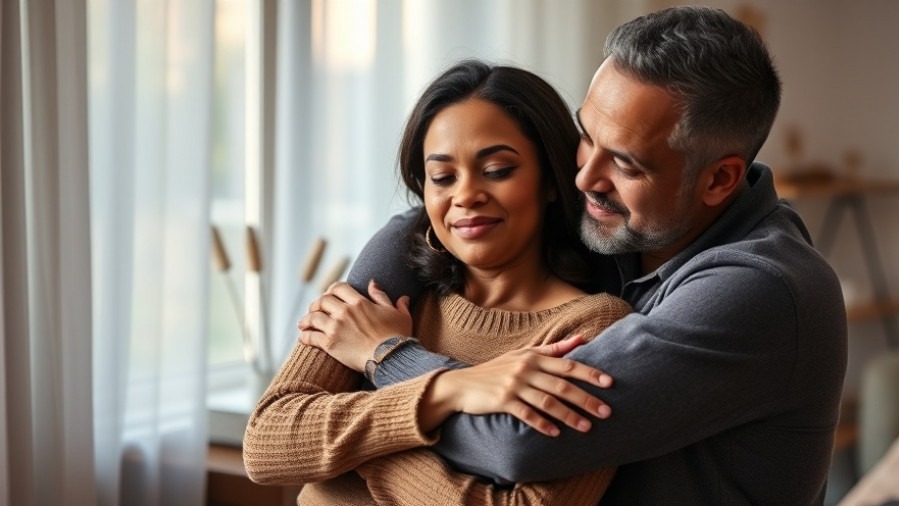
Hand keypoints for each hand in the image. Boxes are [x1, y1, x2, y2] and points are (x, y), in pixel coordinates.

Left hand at [298, 280, 411, 371]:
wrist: (390, 358)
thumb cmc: (397, 337)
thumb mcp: (396, 313)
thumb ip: (383, 297)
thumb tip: (374, 283)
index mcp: (360, 302)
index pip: (338, 287)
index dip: (331, 289)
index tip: (329, 295)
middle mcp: (345, 312)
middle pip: (322, 300)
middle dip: (317, 304)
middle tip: (315, 309)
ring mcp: (335, 327)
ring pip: (313, 317)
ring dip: (307, 319)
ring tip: (304, 323)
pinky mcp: (329, 344)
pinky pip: (310, 336)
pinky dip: (304, 336)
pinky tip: (303, 337)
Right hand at [421, 335, 612, 436]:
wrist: (462, 384)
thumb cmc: (496, 369)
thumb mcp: (522, 354)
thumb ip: (552, 349)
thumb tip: (581, 339)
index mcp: (533, 357)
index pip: (568, 365)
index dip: (590, 374)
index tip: (609, 383)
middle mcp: (526, 369)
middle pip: (562, 385)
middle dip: (586, 399)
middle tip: (606, 412)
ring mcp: (514, 385)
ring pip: (548, 401)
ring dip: (569, 416)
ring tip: (587, 428)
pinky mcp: (502, 401)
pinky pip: (526, 414)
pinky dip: (542, 424)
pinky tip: (556, 433)